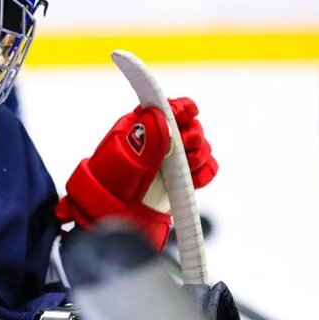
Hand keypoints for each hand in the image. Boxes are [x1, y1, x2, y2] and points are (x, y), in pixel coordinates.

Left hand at [55, 98, 216, 249]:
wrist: (114, 211)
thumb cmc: (111, 181)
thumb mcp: (124, 155)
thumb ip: (146, 134)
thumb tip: (162, 115)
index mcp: (144, 126)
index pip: (169, 109)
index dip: (181, 108)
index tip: (188, 113)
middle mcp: (162, 140)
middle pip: (191, 127)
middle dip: (192, 135)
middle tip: (186, 146)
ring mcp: (173, 159)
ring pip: (202, 147)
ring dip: (199, 155)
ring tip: (187, 166)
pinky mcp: (182, 177)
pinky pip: (207, 169)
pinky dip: (204, 172)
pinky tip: (192, 179)